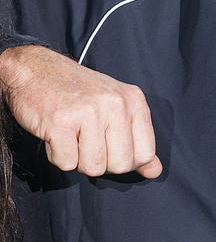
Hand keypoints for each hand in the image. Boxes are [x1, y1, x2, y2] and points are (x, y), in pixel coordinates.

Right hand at [0, 45, 161, 178]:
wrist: (35, 69)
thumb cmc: (76, 91)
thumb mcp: (115, 107)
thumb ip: (137, 139)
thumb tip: (155, 171)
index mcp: (134, 100)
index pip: (145, 153)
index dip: (126, 161)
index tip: (110, 148)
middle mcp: (115, 104)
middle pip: (120, 165)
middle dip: (101, 162)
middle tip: (86, 140)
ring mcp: (89, 112)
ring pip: (93, 167)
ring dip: (78, 159)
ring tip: (71, 135)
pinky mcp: (61, 122)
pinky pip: (66, 163)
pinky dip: (57, 155)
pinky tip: (56, 134)